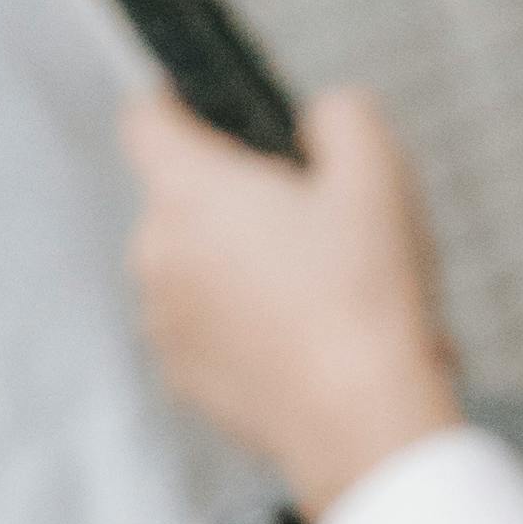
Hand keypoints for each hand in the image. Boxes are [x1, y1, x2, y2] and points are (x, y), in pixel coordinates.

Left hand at [122, 81, 461, 519]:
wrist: (362, 421)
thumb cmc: (366, 297)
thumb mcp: (378, 176)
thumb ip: (344, 117)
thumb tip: (326, 115)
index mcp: (187, 192)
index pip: (144, 118)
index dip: (174, 102)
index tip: (204, 109)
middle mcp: (154, 253)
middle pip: (181, 198)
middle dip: (234, 199)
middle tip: (310, 221)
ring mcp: (161, 321)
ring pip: (194, 265)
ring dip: (238, 264)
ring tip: (317, 290)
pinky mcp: (181, 376)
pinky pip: (205, 327)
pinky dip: (242, 325)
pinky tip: (303, 338)